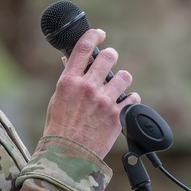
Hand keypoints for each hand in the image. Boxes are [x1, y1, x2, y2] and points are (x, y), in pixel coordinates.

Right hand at [42, 28, 139, 158]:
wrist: (68, 156)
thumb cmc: (59, 129)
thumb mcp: (58, 100)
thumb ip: (69, 80)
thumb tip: (72, 61)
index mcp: (69, 81)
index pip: (83, 48)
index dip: (94, 36)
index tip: (99, 35)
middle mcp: (88, 87)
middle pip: (108, 57)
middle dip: (110, 56)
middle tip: (110, 60)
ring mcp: (104, 101)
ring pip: (124, 76)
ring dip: (122, 78)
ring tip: (118, 85)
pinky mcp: (117, 115)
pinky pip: (132, 98)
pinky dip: (130, 99)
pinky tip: (124, 103)